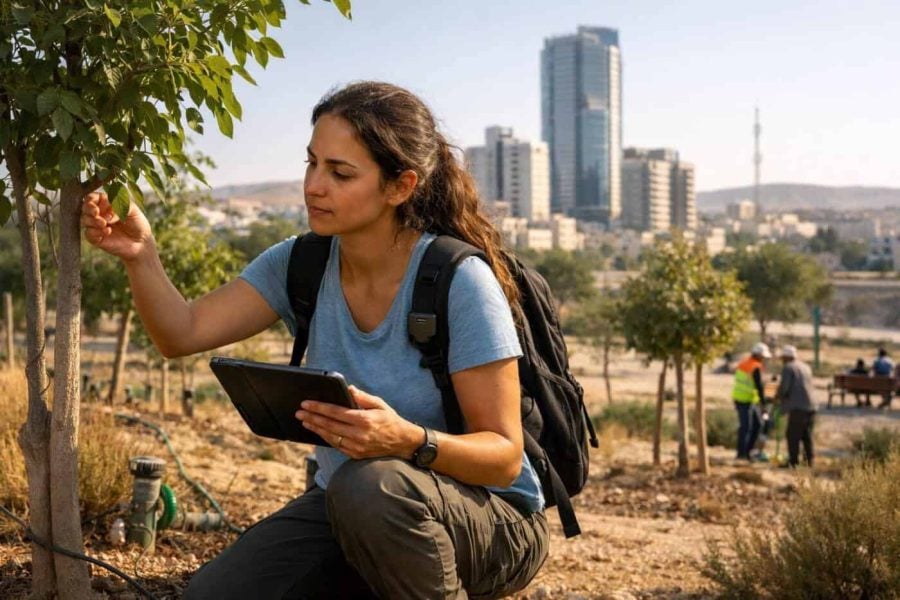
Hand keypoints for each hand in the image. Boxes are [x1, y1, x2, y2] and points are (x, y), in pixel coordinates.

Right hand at [81, 192, 153, 261]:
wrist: (142, 242)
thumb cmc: (137, 223)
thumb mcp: (132, 209)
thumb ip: (120, 206)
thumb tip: (106, 215)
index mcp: (106, 203)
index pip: (92, 197)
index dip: (91, 200)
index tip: (97, 206)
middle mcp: (99, 213)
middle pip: (85, 208)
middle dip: (89, 210)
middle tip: (97, 213)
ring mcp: (96, 226)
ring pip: (85, 220)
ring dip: (93, 221)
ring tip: (105, 224)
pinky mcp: (96, 238)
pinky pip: (88, 233)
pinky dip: (96, 232)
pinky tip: (107, 232)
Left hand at [295, 385, 422, 459]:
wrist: (403, 443)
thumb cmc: (390, 420)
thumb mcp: (380, 404)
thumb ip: (362, 397)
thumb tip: (348, 389)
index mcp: (364, 419)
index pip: (336, 412)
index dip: (319, 407)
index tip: (306, 403)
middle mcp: (359, 434)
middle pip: (329, 425)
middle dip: (312, 417)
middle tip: (299, 412)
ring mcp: (357, 446)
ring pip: (330, 437)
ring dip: (315, 428)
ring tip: (305, 421)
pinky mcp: (356, 454)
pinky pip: (336, 446)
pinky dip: (325, 438)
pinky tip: (318, 431)